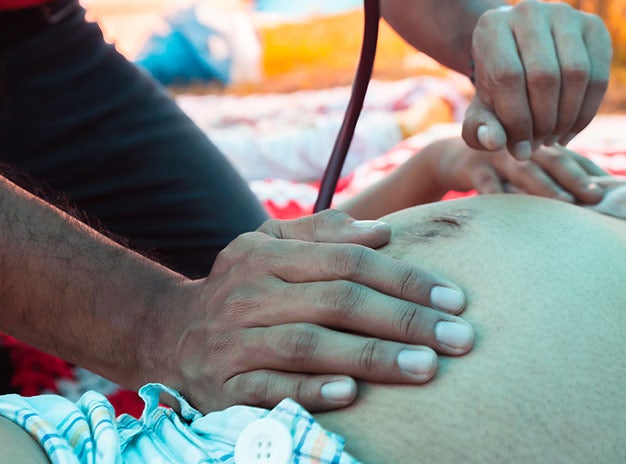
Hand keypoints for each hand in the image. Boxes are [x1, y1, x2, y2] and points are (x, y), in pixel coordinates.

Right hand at [161, 210, 472, 412]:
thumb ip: (323, 233)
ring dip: (371, 357)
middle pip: (338, 301)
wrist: (166, 334)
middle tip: (459, 338)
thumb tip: (382, 231)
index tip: (455, 299)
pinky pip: (271, 389)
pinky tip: (352, 394)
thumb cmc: (243, 287)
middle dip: (404, 319)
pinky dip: (311, 390)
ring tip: (426, 367)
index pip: (348, 261)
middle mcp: (249, 292)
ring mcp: (233, 341)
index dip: (405, 278)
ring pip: (309, 345)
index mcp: (266, 253)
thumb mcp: (270, 245)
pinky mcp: (223, 387)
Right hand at [430, 138, 607, 204]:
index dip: (591, 172)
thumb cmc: (501, 170)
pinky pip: (486, 182)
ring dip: (545, 187)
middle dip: (576, 178)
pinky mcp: (472, 166)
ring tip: (565, 204)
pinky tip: (512, 211)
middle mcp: (523, 144)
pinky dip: (498, 195)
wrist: (451, 157)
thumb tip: (596, 202)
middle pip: (553, 159)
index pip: (571, 156)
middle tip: (596, 196)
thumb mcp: (526, 170)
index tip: (613, 190)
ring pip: (523, 170)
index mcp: (540, 145)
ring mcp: (497, 154)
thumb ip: (554, 180)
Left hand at [464, 0, 611, 159]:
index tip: (519, 150)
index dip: (517, 120)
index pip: (508, 76)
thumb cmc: (498, 88)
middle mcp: (528, 10)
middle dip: (544, 121)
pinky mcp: (593, 26)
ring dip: (567, 117)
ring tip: (554, 138)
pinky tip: (571, 129)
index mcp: (492, 25)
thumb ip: (478, 129)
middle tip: (539, 144)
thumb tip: (494, 141)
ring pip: (576, 73)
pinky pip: (599, 76)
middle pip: (545, 75)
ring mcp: (565, 13)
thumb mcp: (481, 109)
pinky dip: (586, 112)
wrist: (522, 55)